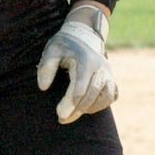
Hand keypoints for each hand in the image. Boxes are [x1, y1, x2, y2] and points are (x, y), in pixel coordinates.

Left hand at [37, 4, 115, 123]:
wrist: (82, 36)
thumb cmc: (64, 45)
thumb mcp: (51, 50)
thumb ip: (45, 67)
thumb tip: (43, 87)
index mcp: (85, 61)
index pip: (80, 87)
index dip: (70, 103)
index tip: (59, 114)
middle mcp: (100, 68)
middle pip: (92, 95)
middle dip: (77, 110)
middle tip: (62, 119)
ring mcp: (108, 74)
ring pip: (105, 97)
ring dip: (89, 109)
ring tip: (71, 114)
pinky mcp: (111, 79)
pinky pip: (112, 96)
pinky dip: (101, 105)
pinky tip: (86, 108)